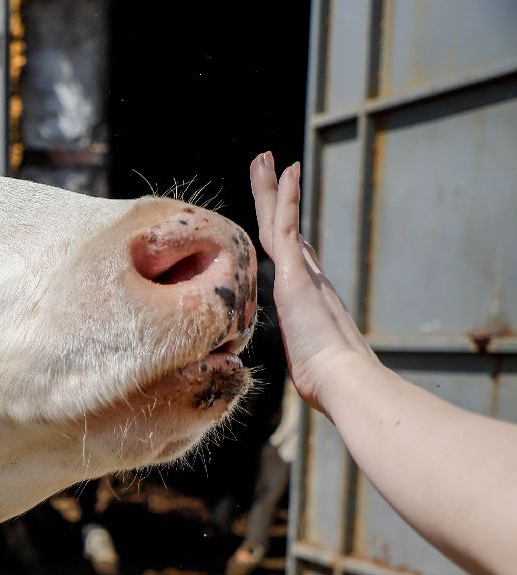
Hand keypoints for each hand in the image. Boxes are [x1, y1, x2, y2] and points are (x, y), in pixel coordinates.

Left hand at [249, 152, 380, 415]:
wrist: (344, 381)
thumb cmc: (328, 381)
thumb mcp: (308, 362)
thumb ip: (307, 356)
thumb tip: (311, 373)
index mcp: (304, 295)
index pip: (286, 252)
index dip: (279, 225)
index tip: (274, 202)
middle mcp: (307, 277)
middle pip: (283, 227)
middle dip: (273, 195)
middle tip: (266, 163)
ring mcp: (302, 274)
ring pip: (282, 221)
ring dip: (273, 188)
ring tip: (265, 157)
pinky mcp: (298, 276)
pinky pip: (289, 229)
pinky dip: (287, 200)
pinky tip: (285, 174)